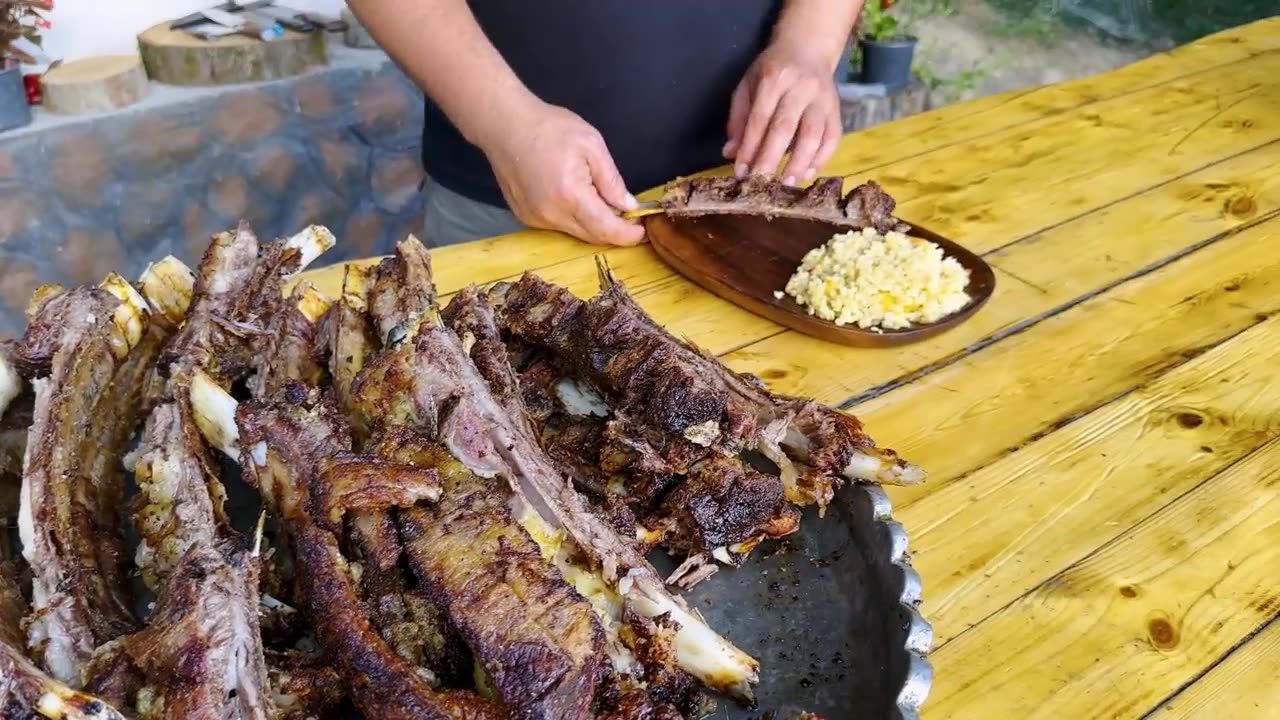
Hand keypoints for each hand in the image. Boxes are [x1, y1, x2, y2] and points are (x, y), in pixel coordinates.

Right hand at [478, 99, 644, 246]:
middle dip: (614, 231)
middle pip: (592, 236)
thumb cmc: (549, 128)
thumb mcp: (592, 145)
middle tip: (630, 219)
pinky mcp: (525, 217)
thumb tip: (628, 206)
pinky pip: (558, 226)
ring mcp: (535, 219)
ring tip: (603, 203)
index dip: (627, 235)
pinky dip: (574, 219)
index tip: (642, 232)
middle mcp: (551, 214)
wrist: (505, 125)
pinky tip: (576, 200)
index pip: (606, 229)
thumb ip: (612, 180)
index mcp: (571, 196)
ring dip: (593, 225)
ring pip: (575, 232)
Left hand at [724, 41, 842, 184]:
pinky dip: (822, 158)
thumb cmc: (772, 70)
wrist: (808, 48)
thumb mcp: (748, 85)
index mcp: (773, 79)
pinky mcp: (836, 109)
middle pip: (786, 128)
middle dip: (772, 158)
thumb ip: (738, 119)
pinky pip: (833, 137)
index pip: (759, 118)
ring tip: (787, 183)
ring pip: (813, 134)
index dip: (750, 147)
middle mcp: (800, 87)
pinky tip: (808, 172)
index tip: (741, 172)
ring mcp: (822, 98)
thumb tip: (731, 153)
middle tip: (762, 184)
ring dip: (800, 162)